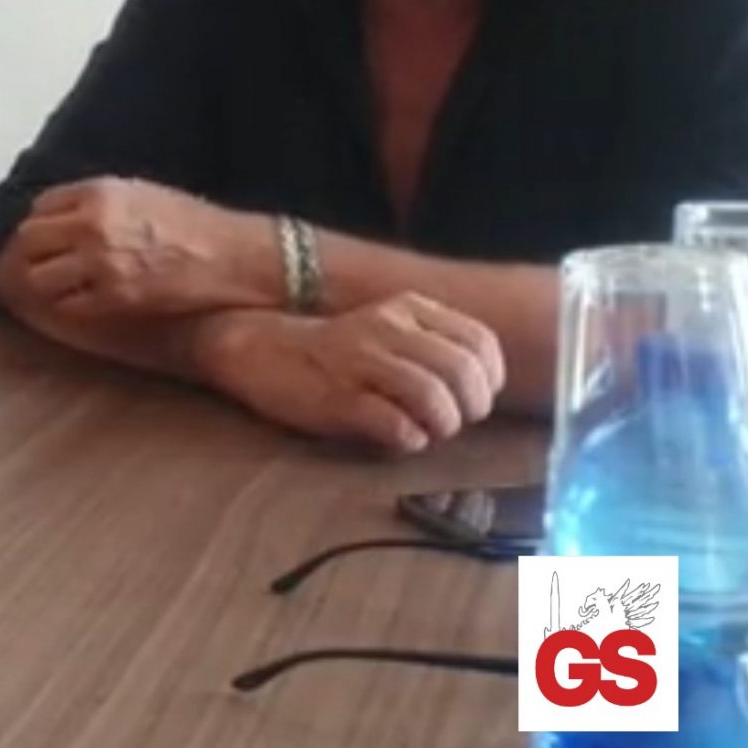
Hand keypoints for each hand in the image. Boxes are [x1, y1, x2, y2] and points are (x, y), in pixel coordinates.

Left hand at [1, 178, 276, 317]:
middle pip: (28, 240)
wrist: (237, 257)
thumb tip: (58, 217)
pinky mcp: (113, 297)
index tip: (37, 239)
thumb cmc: (196, 225)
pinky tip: (69, 305)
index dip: (36, 225)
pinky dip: (62, 306)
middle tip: (23, 269)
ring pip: (36, 276)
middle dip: (23, 255)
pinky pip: (64, 305)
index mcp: (99, 192)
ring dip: (35, 283)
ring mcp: (100, 261)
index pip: (38, 207)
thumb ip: (95, 202)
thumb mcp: (140, 193)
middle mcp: (93, 223)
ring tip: (38, 291)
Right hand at [194, 294, 505, 453]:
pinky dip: (409, 440)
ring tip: (427, 432)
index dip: (489, 379)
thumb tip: (479, 389)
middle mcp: (388, 327)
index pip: (480, 342)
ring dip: (441, 426)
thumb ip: (433, 345)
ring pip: (434, 397)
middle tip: (453, 422)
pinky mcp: (337, 398)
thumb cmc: (334, 350)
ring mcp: (360, 361)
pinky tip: (399, 438)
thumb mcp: (388, 330)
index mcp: (408, 308)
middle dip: (469, 408)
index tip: (475, 397)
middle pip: (461, 372)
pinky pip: (396, 425)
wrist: (258, 350)